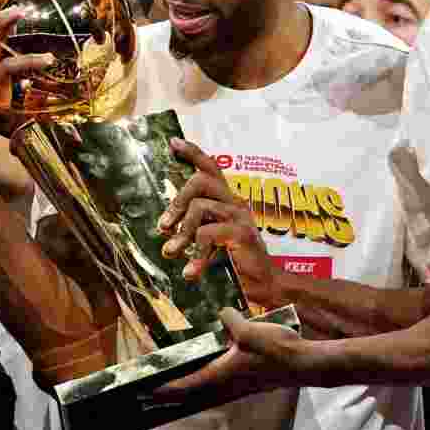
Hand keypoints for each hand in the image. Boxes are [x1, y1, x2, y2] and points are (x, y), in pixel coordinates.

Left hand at [154, 307, 317, 404]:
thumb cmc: (275, 349)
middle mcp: (225, 385)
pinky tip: (205, 376)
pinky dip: (203, 386)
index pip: (185, 385)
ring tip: (172, 386)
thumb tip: (220, 312)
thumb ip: (230, 320)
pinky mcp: (247, 383)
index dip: (164, 389)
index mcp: (220, 374)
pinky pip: (217, 388)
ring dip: (186, 391)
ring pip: (204, 393)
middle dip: (169, 395)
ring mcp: (237, 387)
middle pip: (191, 394)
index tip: (146, 391)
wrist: (302, 364)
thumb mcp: (249, 330)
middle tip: (149, 395)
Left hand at [158, 139, 282, 308]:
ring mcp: (240, 217)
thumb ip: (194, 228)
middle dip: (177, 201)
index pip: (212, 168)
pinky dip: (195, 255)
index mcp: (228, 201)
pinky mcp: (241, 234)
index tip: (172, 143)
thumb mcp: (212, 239)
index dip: (192, 153)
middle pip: (201, 180)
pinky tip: (192, 273)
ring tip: (172, 253)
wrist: (264, 285)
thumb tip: (165, 226)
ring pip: (200, 207)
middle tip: (164, 227)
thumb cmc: (236, 262)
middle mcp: (235, 203)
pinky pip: (207, 234)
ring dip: (181, 232)